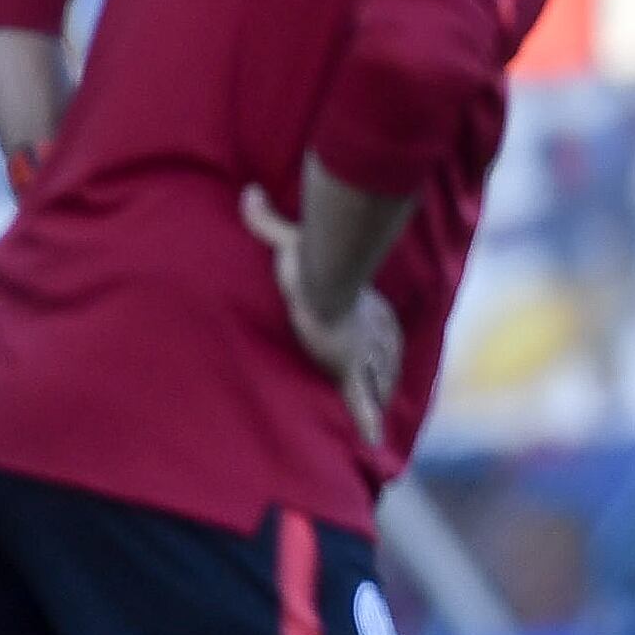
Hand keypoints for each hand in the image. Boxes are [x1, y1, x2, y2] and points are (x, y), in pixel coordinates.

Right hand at [241, 186, 403, 448]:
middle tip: (386, 388)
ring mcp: (360, 352)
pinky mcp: (348, 369)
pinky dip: (366, 421)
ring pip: (375, 381)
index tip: (379, 344)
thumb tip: (249, 192)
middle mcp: (367, 331)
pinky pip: (358, 402)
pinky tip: (374, 442)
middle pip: (381, 355)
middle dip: (383, 370)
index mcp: (361, 304)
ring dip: (377, 395)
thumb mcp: (287, 238)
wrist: (320, 279)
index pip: (375, 323)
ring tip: (378, 415)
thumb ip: (268, 218)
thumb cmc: (309, 259)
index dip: (378, 336)